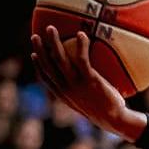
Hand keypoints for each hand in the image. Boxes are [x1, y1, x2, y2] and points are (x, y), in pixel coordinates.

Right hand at [30, 26, 146, 140]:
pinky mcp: (89, 80)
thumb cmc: (106, 111)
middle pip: (47, 66)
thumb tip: (92, 82)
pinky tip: (81, 35)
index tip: (34, 54)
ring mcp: (76, 83)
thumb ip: (86, 92)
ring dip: (53, 42)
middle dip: (39, 49)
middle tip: (35, 36)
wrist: (113, 119)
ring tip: (51, 28)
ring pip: (59, 59)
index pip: (45, 79)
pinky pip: (82, 59)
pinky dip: (80, 46)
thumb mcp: (91, 103)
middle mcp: (65, 88)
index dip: (38, 66)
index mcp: (63, 94)